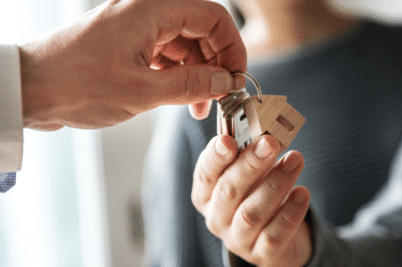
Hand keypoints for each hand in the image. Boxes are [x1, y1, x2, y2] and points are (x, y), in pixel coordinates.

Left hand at [19, 0, 245, 130]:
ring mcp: (138, 29)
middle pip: (201, 32)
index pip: (213, 18)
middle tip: (221, 97)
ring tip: (199, 107)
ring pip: (185, 47)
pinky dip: (178, 78)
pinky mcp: (129, 45)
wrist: (30, 89)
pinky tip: (181, 101)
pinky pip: (166, 57)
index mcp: (152, 10)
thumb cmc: (75, 84)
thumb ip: (191, 85)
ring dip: (197, 76)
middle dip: (215, 66)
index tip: (237, 79)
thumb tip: (226, 82)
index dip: (232, 49)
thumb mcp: (142, 91)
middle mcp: (147, 13)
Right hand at [192, 135, 311, 265]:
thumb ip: (251, 153)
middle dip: (250, 164)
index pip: (205, 174)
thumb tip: (265, 132)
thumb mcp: (249, 172)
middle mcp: (217, 218)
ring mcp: (237, 239)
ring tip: (295, 160)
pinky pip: (275, 235)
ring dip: (275, 184)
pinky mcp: (261, 254)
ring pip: (252, 213)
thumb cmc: (257, 194)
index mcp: (206, 194)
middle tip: (270, 143)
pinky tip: (302, 192)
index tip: (229, 140)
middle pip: (228, 191)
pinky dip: (290, 212)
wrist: (274, 234)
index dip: (215, 157)